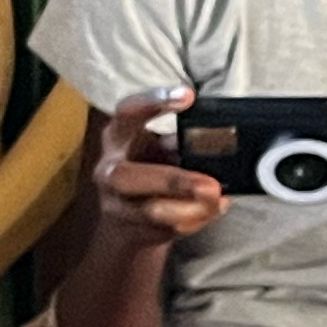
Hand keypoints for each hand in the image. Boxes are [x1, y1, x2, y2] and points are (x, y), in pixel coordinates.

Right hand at [90, 86, 227, 246]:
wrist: (129, 220)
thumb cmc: (152, 171)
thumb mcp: (162, 149)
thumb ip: (182, 143)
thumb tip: (217, 139)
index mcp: (118, 137)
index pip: (126, 113)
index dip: (153, 102)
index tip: (187, 95)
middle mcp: (109, 170)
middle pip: (126, 176)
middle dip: (171, 181)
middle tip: (210, 184)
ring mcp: (116, 204)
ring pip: (148, 210)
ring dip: (188, 208)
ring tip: (217, 199)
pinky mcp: (131, 230)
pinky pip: (165, 228)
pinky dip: (194, 220)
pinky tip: (212, 210)